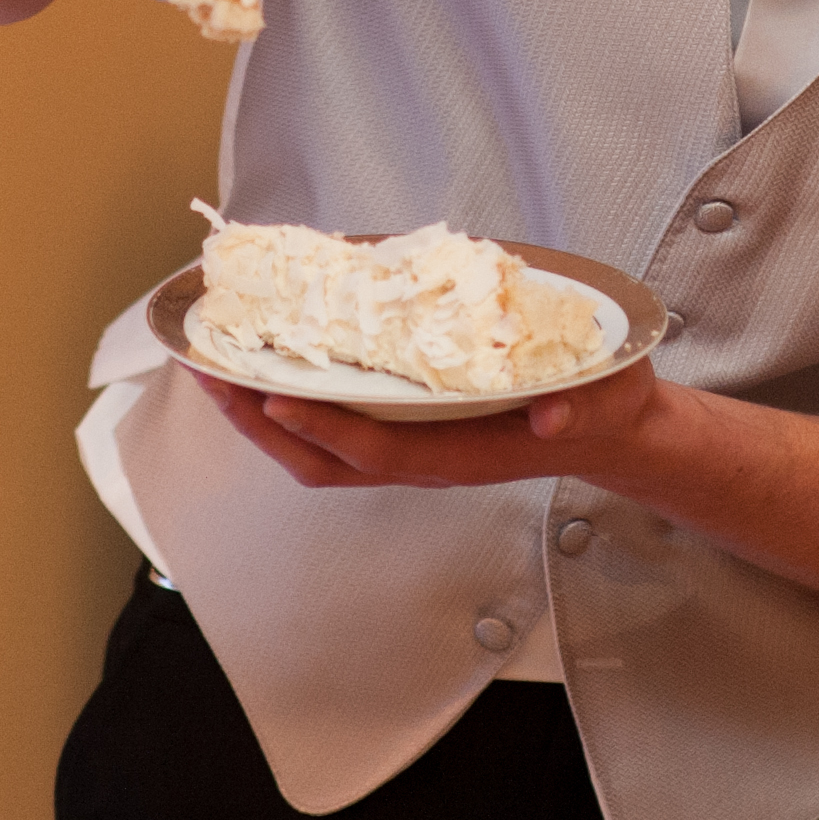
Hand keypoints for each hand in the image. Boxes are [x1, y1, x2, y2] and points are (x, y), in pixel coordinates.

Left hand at [192, 359, 678, 492]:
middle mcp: (427, 459)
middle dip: (262, 424)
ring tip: (215, 367)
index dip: (325, 430)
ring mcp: (411, 448)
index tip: (275, 399)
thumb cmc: (601, 407)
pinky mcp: (408, 428)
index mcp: (466, 454)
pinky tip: (269, 358)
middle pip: (326, 460)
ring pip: (319, 450)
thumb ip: (582, 408)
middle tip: (209, 373)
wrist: (609, 429)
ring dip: (262, 415)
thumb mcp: (605, 398)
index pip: (380, 453)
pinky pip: (335, 424)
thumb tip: (552, 418)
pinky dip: (292, 398)